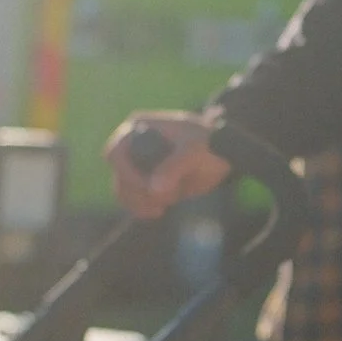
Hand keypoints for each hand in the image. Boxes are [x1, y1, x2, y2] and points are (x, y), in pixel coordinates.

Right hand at [104, 111, 233, 218]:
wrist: (226, 154)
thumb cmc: (209, 142)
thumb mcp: (194, 150)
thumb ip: (175, 167)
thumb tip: (154, 190)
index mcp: (139, 129)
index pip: (115, 152)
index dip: (124, 171)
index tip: (146, 185)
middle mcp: (134, 148)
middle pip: (119, 177)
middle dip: (138, 192)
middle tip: (163, 198)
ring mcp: (140, 167)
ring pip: (125, 192)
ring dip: (140, 203)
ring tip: (166, 204)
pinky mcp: (149, 184)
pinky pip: (135, 201)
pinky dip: (143, 209)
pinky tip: (159, 211)